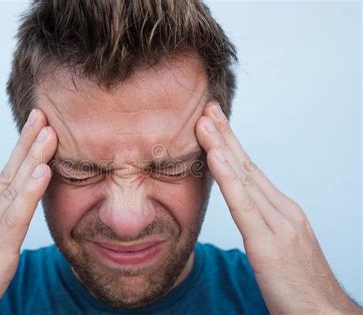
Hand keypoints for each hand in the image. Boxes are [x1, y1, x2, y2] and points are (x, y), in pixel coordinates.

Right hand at [0, 109, 57, 314]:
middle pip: (7, 175)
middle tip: (43, 116)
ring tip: (48, 132)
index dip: (21, 153)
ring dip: (32, 158)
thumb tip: (16, 218)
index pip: (4, 179)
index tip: (37, 130)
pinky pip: (14, 219)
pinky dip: (29, 193)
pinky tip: (42, 172)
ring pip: (12, 190)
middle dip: (26, 144)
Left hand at [195, 102, 360, 313]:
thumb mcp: (278, 249)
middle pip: (247, 166)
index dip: (231, 145)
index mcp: (283, 212)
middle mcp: (282, 211)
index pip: (251, 171)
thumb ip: (262, 228)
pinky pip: (244, 205)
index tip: (214, 123)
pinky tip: (215, 156)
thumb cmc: (300, 287)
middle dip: (225, 135)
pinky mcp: (270, 245)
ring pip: (244, 178)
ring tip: (204, 121)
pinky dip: (228, 178)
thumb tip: (243, 214)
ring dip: (222, 146)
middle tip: (207, 109)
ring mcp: (279, 226)